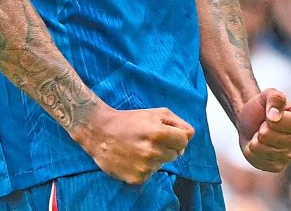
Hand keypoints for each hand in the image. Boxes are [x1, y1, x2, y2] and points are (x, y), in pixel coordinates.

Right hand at [73, 104, 194, 184]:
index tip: (168, 134)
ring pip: (163, 164)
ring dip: (156, 158)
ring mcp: (145, 166)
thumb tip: (190, 136)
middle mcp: (153, 151)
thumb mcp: (155, 113)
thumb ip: (178, 122)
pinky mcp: (137, 178)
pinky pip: (151, 174)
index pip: (185, 140)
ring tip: (140, 148)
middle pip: (176, 154)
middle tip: (150, 140)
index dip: (178, 136)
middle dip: (167, 147)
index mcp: (159, 133)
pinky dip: (145, 168)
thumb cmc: (129, 121)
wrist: (100, 133)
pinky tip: (134, 158)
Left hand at [236, 89, 290, 172]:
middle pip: (269, 135)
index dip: (270, 116)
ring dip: (256, 139)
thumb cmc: (262, 108)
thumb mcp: (268, 95)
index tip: (270, 115)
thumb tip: (275, 116)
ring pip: (262, 147)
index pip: (281, 121)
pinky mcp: (277, 167)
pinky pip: (257, 159)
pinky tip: (259, 146)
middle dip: (261, 128)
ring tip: (261, 135)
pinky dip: (252, 150)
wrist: (251, 122)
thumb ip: (275, 98)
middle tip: (264, 125)